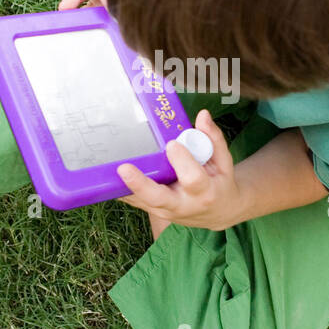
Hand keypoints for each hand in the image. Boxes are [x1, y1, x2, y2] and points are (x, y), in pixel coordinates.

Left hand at [116, 109, 245, 231]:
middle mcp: (183, 204)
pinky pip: (134, 201)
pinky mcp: (153, 211)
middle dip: (140, 184)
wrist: (218, 213)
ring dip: (123, 187)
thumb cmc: (220, 182)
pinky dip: (120, 190)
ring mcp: (165, 211)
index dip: (182, 161)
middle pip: (158, 197)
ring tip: (106, 170)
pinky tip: (105, 177)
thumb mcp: (223, 162)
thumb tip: (202, 115)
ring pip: (140, 201)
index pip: (192, 178)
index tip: (172, 144)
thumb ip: (213, 138)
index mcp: (204, 191)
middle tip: (124, 168)